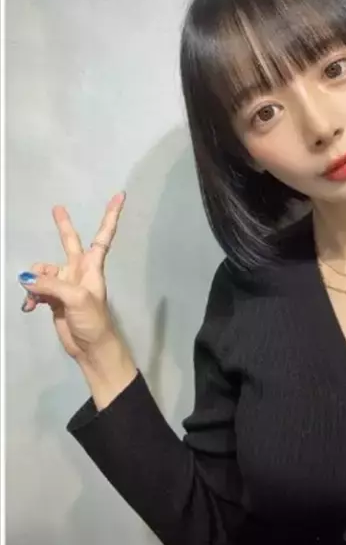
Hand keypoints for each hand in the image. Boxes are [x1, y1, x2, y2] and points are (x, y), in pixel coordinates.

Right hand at [19, 192, 125, 362]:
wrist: (90, 348)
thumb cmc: (93, 320)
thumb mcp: (76, 299)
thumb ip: (51, 285)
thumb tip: (26, 278)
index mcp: (92, 267)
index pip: (103, 236)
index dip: (111, 216)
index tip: (120, 196)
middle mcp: (79, 271)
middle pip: (69, 242)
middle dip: (63, 226)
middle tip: (57, 207)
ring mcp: (65, 284)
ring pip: (42, 271)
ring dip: (34, 281)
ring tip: (34, 297)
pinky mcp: (54, 299)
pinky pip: (36, 289)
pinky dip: (30, 296)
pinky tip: (29, 307)